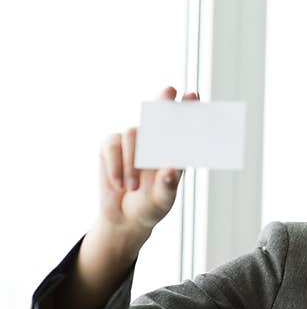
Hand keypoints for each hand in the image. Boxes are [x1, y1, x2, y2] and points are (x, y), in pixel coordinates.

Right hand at [98, 87, 198, 233]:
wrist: (125, 219)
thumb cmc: (151, 207)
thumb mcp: (162, 200)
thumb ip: (167, 185)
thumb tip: (170, 169)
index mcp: (173, 151)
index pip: (182, 127)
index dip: (188, 109)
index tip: (194, 94)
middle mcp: (154, 141)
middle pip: (158, 114)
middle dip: (164, 101)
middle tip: (171, 89)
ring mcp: (132, 142)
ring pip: (133, 133)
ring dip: (132, 162)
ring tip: (133, 188)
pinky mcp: (110, 146)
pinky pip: (112, 145)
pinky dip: (115, 166)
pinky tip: (119, 184)